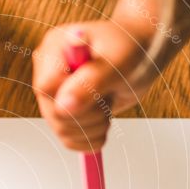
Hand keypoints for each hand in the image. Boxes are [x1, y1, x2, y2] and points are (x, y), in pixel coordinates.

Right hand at [32, 20, 157, 151]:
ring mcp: (54, 95)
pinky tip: (104, 119)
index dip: (71, 98)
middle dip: (90, 113)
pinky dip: (92, 137)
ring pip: (62, 129)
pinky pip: (69, 140)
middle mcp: (48, 72)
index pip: (46, 87)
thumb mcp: (118, 61)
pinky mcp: (64, 113)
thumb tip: (64, 107)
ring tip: (108, 102)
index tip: (97, 93)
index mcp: (54, 48)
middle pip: (54, 113)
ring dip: (94, 125)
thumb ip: (90, 83)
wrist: (142, 55)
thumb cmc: (131, 48)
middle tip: (109, 95)